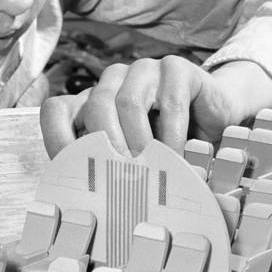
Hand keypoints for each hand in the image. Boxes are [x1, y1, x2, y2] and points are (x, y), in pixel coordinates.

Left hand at [40, 57, 271, 157]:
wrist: (214, 119)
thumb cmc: (165, 145)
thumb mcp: (133, 159)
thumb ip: (110, 169)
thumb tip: (88, 203)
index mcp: (91, 101)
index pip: (57, 110)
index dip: (58, 139)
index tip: (71, 173)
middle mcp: (112, 81)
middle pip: (95, 106)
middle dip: (106, 146)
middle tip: (120, 178)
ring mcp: (143, 70)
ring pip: (129, 102)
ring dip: (139, 141)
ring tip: (149, 170)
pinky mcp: (175, 68)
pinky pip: (169, 102)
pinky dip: (172, 135)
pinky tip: (177, 158)